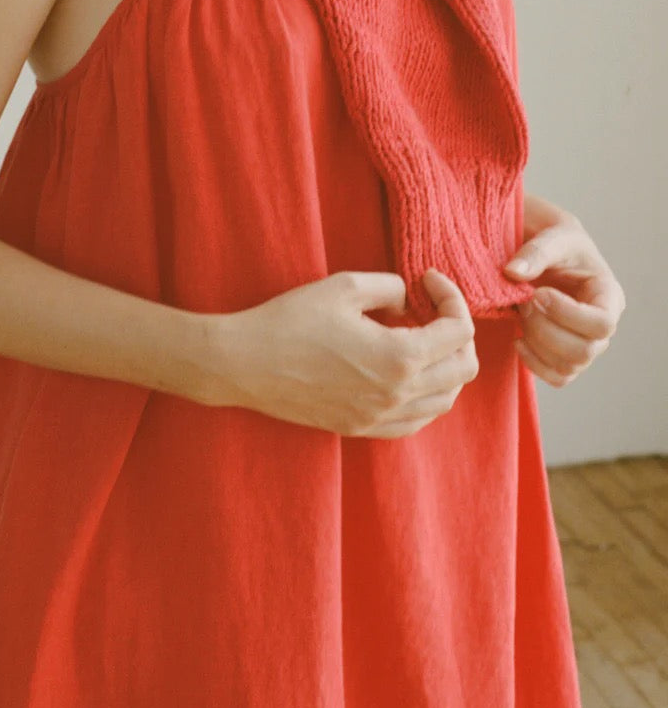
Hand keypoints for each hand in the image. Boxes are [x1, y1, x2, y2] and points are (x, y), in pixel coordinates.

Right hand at [218, 268, 478, 437]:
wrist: (244, 364)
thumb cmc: (290, 321)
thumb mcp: (344, 286)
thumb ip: (391, 287)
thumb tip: (409, 301)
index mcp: (399, 357)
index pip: (459, 331)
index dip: (452, 297)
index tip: (427, 279)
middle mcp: (398, 395)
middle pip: (463, 369)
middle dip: (458, 331)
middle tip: (432, 307)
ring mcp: (380, 417)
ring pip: (446, 399)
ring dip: (446, 365)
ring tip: (421, 337)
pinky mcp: (362, 428)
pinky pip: (417, 420)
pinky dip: (426, 395)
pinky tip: (406, 372)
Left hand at [502, 193, 625, 386]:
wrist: (544, 256)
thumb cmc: (557, 244)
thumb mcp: (552, 237)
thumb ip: (535, 252)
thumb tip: (512, 272)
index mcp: (608, 296)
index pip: (602, 323)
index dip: (568, 314)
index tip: (539, 293)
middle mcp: (601, 326)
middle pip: (583, 350)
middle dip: (545, 329)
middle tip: (524, 302)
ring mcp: (586, 345)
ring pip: (568, 366)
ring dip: (537, 343)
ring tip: (521, 313)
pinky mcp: (566, 357)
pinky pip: (557, 377)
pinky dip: (533, 364)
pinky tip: (518, 338)